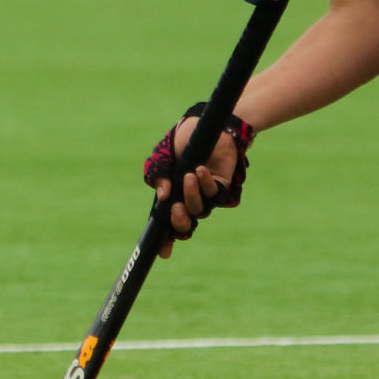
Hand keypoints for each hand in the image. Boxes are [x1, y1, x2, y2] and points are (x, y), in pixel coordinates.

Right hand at [142, 106, 254, 252]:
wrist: (203, 125)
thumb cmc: (181, 142)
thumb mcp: (162, 157)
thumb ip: (158, 174)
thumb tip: (162, 195)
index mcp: (170, 196)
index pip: (165, 222)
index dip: (164, 240)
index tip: (162, 253)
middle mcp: (187, 200)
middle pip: (185, 224)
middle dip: (180, 221)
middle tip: (176, 208)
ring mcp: (205, 195)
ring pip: (200, 209)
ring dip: (192, 195)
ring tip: (188, 176)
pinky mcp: (221, 186)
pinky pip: (214, 194)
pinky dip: (206, 182)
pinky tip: (200, 169)